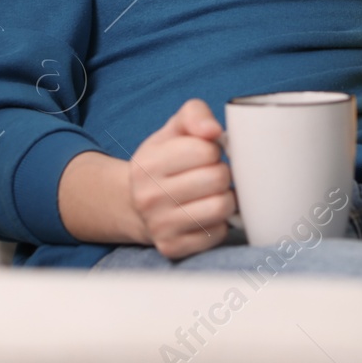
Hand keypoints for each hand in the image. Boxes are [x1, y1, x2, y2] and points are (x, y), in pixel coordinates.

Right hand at [129, 99, 236, 259]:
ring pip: (222, 207)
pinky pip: (218, 233)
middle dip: (221, 173)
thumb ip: (195, 114)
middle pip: (218, 178)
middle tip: (210, 175)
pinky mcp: (173, 248)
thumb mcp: (174, 129)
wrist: (136, 203)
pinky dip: (220, 223)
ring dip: (225, 198)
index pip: (206, 150)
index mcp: (148, 163)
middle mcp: (148, 197)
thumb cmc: (165, 160)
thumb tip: (213, 131)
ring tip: (212, 193)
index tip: (204, 154)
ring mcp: (159, 226)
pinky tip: (206, 214)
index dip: (213, 150)